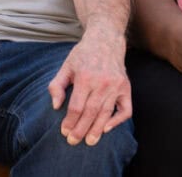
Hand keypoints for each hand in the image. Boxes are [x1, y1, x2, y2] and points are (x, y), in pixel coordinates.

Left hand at [47, 30, 130, 146]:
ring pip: (106, 113)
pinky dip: (118, 121)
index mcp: (85, 77)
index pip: (76, 106)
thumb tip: (56, 106)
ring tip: (90, 142)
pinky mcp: (126, 87)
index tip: (64, 131)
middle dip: (81, 129)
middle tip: (73, 141)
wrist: (105, 40)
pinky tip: (107, 128)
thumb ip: (56, 86)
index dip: (70, 122)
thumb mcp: (66, 66)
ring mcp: (116, 85)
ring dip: (97, 130)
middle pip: (90, 112)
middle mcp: (102, 82)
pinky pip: (125, 109)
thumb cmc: (83, 55)